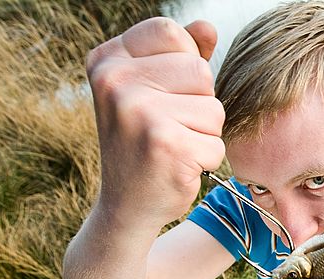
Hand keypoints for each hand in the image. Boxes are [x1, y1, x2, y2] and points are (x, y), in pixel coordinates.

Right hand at [86, 17, 224, 228]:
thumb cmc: (143, 144)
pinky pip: (216, 143)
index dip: (183, 64)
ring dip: (204, 133)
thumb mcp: (151, 91)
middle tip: (167, 128)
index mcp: (107, 60)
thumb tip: (207, 26)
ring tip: (172, 146)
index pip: (171, 32)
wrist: (126, 206)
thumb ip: (179, 55)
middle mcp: (116, 82)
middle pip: (200, 70)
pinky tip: (178, 167)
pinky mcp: (166, 146)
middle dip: (198, 103)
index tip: (161, 94)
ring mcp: (139, 113)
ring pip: (214, 108)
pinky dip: (206, 160)